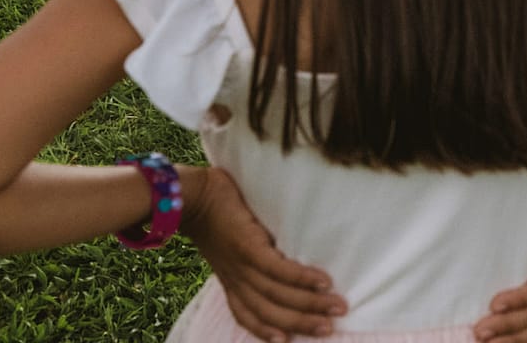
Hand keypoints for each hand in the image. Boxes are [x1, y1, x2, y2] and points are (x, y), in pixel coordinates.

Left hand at [183, 165, 345, 341]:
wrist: (188, 197)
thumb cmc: (210, 214)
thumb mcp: (224, 244)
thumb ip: (244, 253)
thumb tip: (272, 249)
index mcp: (230, 280)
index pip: (247, 315)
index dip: (266, 331)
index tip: (288, 341)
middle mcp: (236, 279)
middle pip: (270, 312)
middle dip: (302, 323)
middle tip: (330, 329)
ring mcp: (242, 265)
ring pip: (278, 295)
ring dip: (310, 305)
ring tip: (337, 308)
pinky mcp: (249, 247)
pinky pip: (279, 270)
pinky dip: (302, 279)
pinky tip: (324, 282)